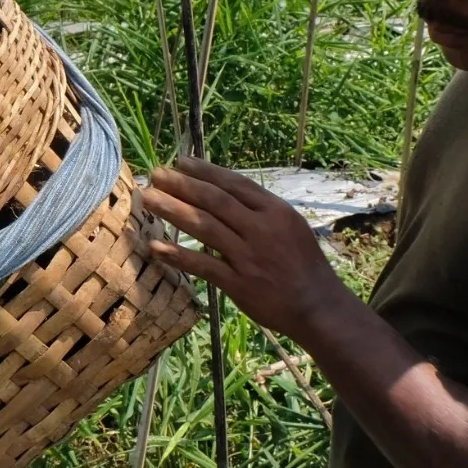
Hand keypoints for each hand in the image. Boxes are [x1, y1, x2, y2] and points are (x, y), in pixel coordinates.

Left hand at [140, 157, 356, 341]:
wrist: (319, 306)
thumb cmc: (303, 265)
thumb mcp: (290, 226)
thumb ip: (259, 210)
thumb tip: (225, 192)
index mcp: (275, 211)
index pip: (234, 183)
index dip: (205, 171)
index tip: (181, 161)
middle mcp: (260, 228)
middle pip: (214, 200)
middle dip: (182, 184)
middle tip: (156, 174)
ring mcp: (248, 256)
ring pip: (204, 226)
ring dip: (173, 210)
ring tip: (148, 199)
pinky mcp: (239, 283)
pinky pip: (202, 265)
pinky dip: (177, 255)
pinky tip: (155, 246)